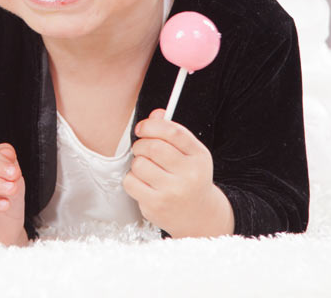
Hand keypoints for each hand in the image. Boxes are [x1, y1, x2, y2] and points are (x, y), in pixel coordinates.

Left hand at [122, 108, 233, 237]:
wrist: (199, 215)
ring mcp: (172, 192)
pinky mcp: (156, 206)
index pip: (173, 132)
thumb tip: (156, 115)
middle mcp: (189, 175)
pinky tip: (144, 183)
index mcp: (199, 157)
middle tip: (142, 149)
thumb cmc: (191, 179)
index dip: (152, 125)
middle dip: (141, 144)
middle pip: (153, 147)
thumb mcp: (190, 154)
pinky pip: (131, 182)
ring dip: (137, 162)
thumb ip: (173, 132)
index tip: (142, 128)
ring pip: (139, 164)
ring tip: (146, 168)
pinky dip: (132, 179)